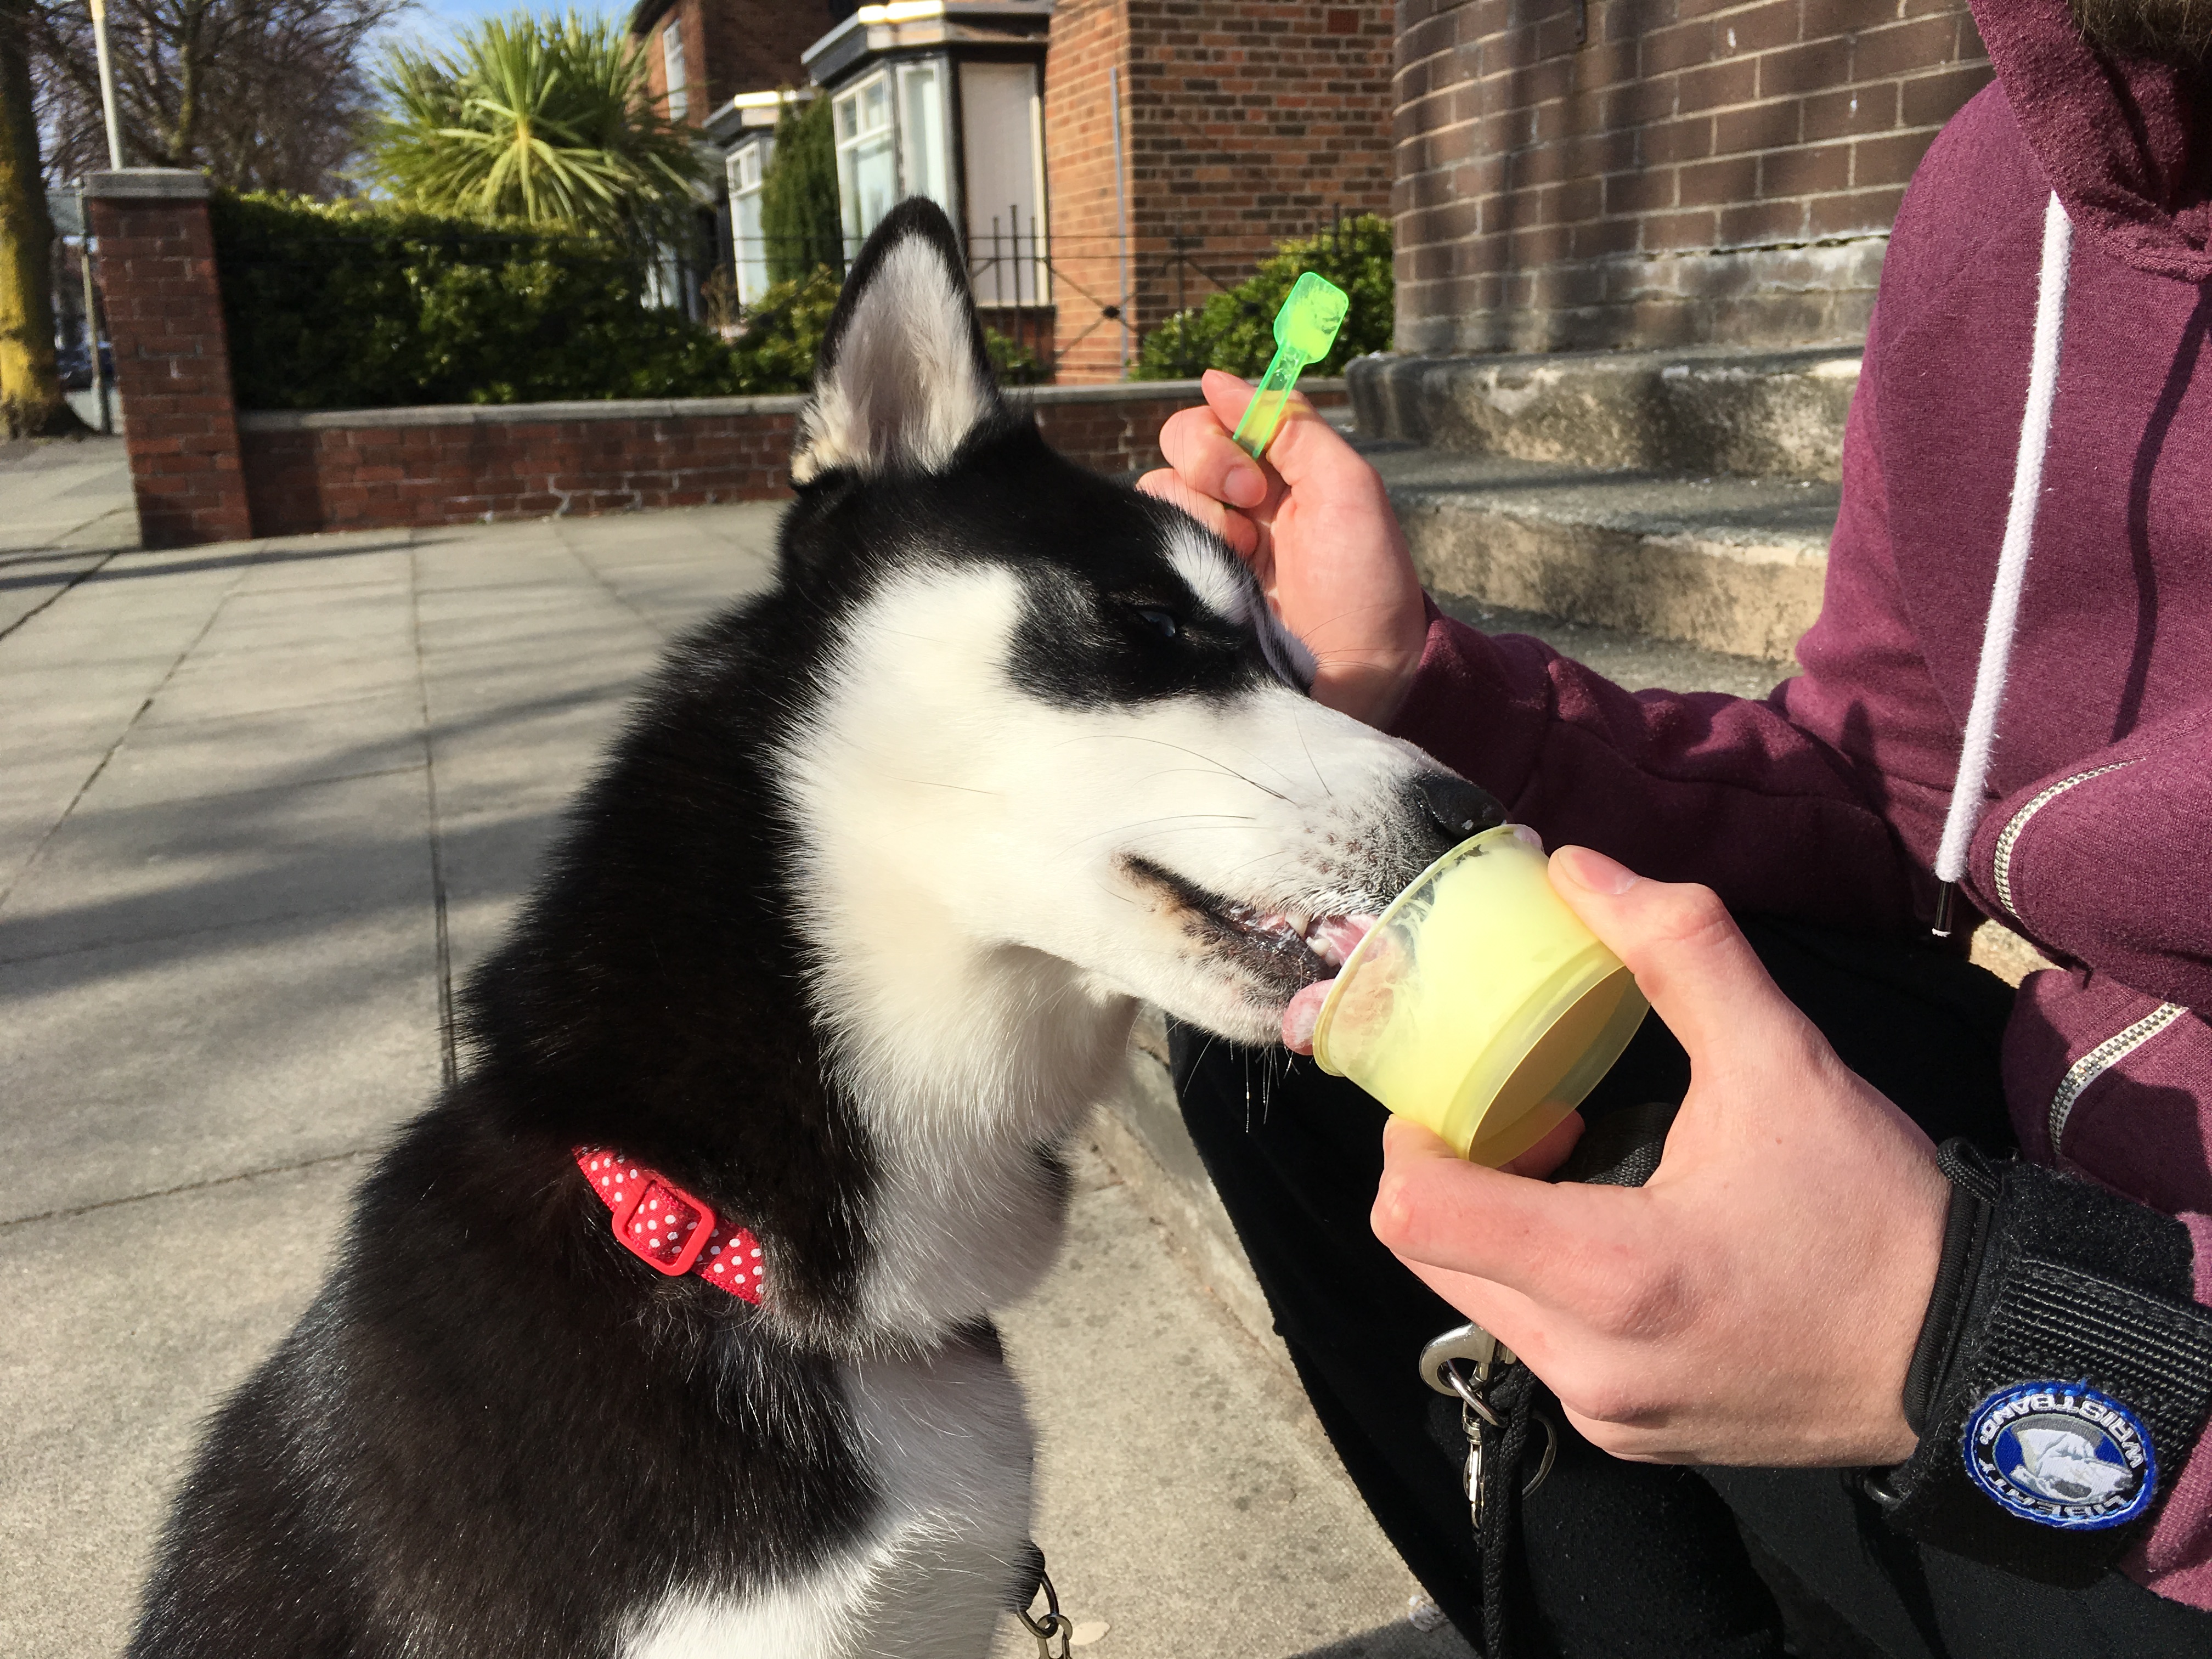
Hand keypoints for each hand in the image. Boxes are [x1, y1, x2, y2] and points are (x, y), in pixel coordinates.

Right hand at [1138, 369, 1427, 727]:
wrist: (1353, 678)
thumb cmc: (1366, 588)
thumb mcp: (1349, 489)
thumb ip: (1289, 424)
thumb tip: (1214, 378)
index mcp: (1276, 472)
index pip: (1218, 417)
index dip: (1227, 435)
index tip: (1260, 480)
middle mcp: (1233, 502)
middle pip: (1179, 443)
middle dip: (1209, 468)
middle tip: (1251, 520)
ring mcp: (1202, 544)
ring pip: (1156, 490)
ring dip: (1199, 520)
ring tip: (1241, 564)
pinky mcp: (1178, 586)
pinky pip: (1142, 541)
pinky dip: (1170, 553)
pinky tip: (1212, 585)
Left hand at [1371, 847, 1950, 1467]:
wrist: (1970, 1351)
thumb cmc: (1877, 1214)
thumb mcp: (1784, 1060)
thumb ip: (1677, 949)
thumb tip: (1577, 869)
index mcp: (1610, 1277)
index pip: (1414, 1211)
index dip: (1413, 1132)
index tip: (1462, 1089)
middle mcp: (1586, 1364)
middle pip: (1432, 1253)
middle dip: (1459, 1169)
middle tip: (1529, 1109)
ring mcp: (1607, 1414)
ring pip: (1480, 1299)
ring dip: (1501, 1223)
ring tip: (1581, 1160)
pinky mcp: (1632, 1435)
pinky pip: (1540, 1343)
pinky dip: (1548, 1279)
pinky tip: (1621, 1231)